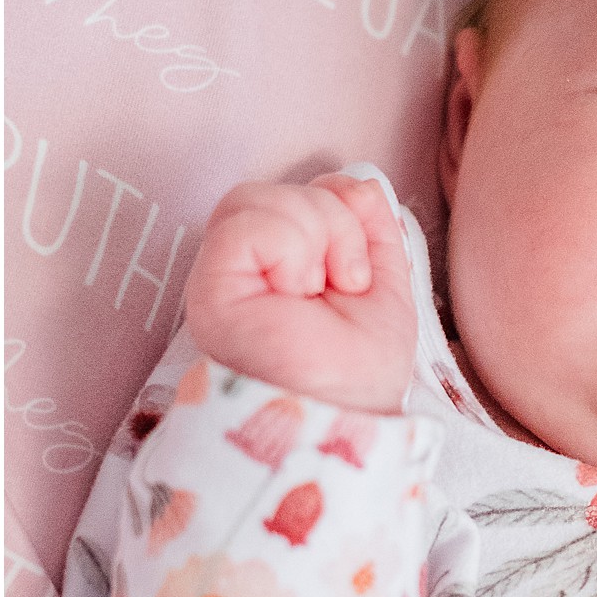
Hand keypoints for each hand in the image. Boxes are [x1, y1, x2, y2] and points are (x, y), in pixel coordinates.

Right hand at [184, 173, 416, 412]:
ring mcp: (224, 274)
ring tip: (316, 291)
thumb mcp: (385, 286)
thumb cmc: (360, 370)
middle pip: (286, 188)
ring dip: (316, 237)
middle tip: (342, 284)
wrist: (347, 414)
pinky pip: (246, 222)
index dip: (342, 210)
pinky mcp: (210, 286)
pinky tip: (294, 291)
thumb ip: (372, 229)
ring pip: (263, 195)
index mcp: (287, 264)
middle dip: (335, 225)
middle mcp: (250, 267)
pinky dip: (288, 248)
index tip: (356, 272)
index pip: (307, 192)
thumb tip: (355, 182)